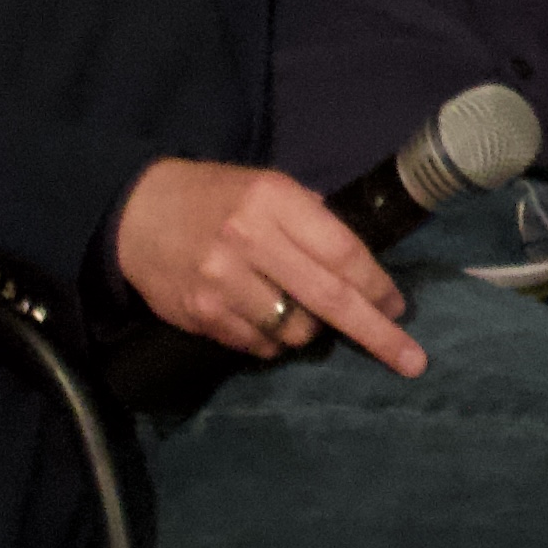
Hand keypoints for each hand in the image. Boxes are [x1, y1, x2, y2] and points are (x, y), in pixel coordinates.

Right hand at [113, 158, 426, 376]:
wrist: (136, 213)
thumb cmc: (216, 197)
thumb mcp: (268, 188)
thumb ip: (312, 222)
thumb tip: (362, 271)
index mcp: (274, 200)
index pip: (342, 252)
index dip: (377, 286)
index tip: (399, 308)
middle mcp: (249, 240)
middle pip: (329, 298)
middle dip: (376, 334)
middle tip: (412, 360)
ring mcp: (222, 281)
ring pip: (296, 331)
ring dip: (312, 330)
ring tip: (298, 309)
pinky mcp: (201, 313)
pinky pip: (260, 346)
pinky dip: (273, 341)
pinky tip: (263, 317)